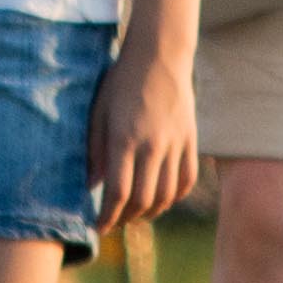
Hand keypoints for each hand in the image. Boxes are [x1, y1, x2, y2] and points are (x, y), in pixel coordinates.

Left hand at [88, 37, 201, 233]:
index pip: (118, 192)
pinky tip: (162, 199)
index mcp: (125, 140)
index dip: (107, 216)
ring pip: (166, 195)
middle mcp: (152, 146)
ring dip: (150, 212)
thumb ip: (95, 150)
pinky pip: (186, 179)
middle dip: (126, 219)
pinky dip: (175, 196)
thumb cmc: (121, 82)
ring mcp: (175, 144)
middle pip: (143, 201)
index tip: (98, 226)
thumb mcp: (99, 112)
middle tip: (114, 222)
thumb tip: (91, 186)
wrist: (159, 56)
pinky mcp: (191, 140)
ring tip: (136, 213)